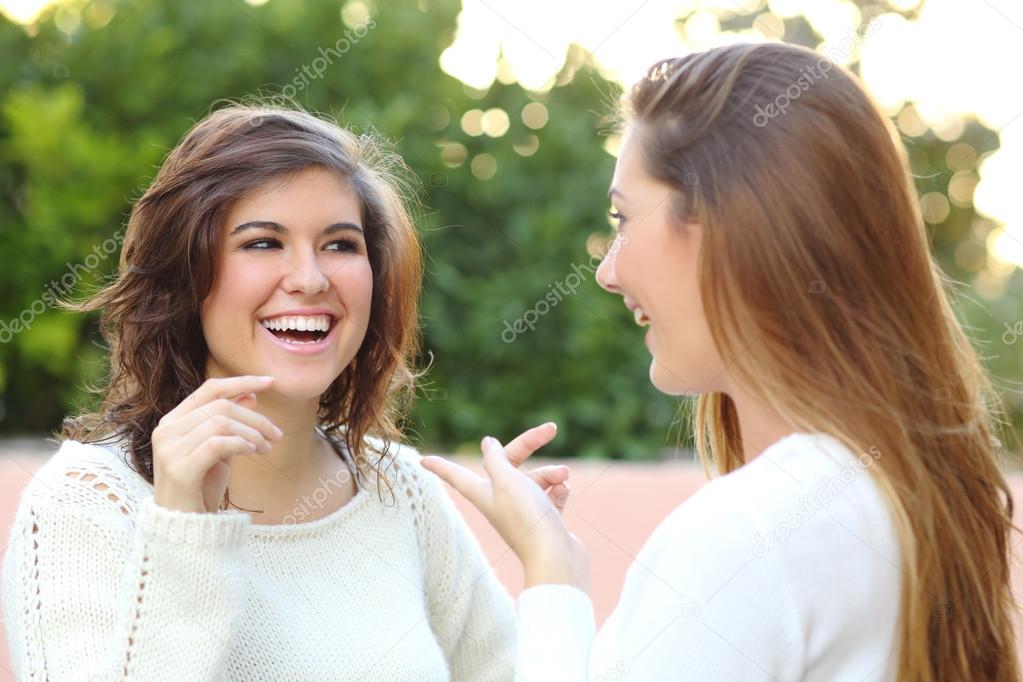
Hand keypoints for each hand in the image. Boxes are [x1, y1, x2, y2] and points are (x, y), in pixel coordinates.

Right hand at [151, 375, 283, 513]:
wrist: (185, 528)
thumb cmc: (201, 489)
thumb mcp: (221, 451)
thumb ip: (231, 423)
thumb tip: (251, 395)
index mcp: (174, 421)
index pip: (210, 389)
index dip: (241, 382)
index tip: (270, 381)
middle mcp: (166, 430)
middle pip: (221, 406)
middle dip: (256, 418)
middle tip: (277, 435)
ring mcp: (169, 449)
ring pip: (221, 422)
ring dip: (252, 434)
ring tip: (266, 449)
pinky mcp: (179, 469)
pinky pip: (216, 444)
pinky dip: (240, 444)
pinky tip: (252, 452)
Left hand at [420, 424, 588, 589]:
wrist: (556, 557)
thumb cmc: (527, 517)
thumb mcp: (507, 480)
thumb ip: (495, 459)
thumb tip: (487, 443)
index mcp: (483, 493)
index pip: (456, 475)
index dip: (440, 466)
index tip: (422, 460)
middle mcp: (500, 501)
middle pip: (509, 463)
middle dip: (530, 444)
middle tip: (551, 429)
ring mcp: (522, 511)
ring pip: (535, 478)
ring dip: (551, 473)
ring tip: (563, 477)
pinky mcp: (543, 519)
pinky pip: (549, 495)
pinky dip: (558, 489)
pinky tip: (564, 492)